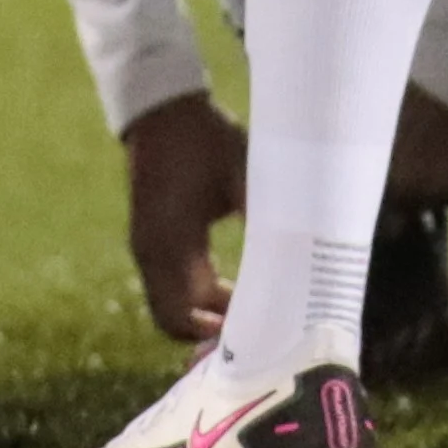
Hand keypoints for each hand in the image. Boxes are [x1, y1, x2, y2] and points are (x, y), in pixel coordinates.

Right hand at [123, 91, 243, 345]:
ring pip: (173, 306)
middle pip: (176, 320)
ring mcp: (146, 248)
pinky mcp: (149, 240)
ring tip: (250, 312)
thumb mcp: (242, 174)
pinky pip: (170, 286)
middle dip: (210, 334)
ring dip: (205, 314)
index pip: (186, 315)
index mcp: (171, 242)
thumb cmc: (205, 139)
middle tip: (254, 334)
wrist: (163, 108)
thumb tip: (301, 256)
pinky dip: (196, 296)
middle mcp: (151, 253)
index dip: (215, 336)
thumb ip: (264, 217)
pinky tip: (233, 288)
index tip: (253, 338)